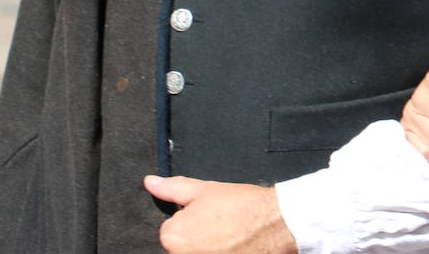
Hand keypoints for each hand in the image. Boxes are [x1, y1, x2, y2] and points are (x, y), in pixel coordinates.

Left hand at [144, 175, 296, 253]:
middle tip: (223, 229)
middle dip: (199, 239)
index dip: (193, 221)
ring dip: (210, 248)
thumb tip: (149, 182)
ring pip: (197, 252)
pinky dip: (222, 252)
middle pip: (183, 247)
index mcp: (173, 235)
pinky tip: (236, 247)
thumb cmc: (244, 206)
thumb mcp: (205, 190)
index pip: (172, 231)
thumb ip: (172, 188)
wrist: (279, 222)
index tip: (213, 218)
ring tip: (231, 239)